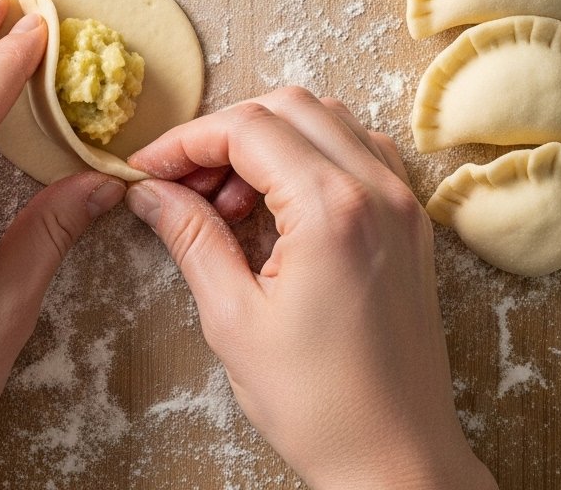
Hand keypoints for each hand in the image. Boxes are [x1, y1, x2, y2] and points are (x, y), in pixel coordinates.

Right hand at [125, 88, 497, 489]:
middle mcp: (377, 189)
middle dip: (224, 133)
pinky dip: (310, 154)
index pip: (247, 128)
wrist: (399, 462)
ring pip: (326, 118)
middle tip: (186, 182)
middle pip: (287, 107)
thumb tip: (149, 192)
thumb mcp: (233, 318)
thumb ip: (190, 236)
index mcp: (332, 209)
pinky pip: (358, 150)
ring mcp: (402, 202)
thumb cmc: (318, 404)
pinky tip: (280, 203)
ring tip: (230, 200)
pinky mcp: (411, 221)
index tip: (149, 168)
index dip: (186, 141)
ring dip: (268, 139)